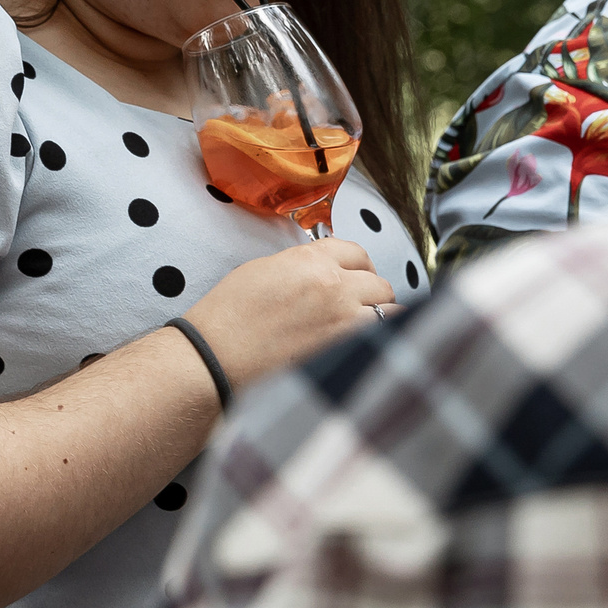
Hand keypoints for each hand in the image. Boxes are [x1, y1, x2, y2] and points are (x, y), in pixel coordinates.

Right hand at [186, 236, 395, 390]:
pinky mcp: (345, 352)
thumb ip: (300, 266)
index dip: (359, 265)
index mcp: (311, 260)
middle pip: (380, 283)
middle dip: (373, 293)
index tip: (356, 275)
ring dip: (383, 317)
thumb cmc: (228, 314)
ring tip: (368, 328)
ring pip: (391, 311)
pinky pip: (383, 340)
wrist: (216, 355)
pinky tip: (368, 346)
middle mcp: (334, 286)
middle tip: (362, 304)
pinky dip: (381, 341)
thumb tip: (322, 272)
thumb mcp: (262, 270)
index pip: (356, 252)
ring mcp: (344, 321)